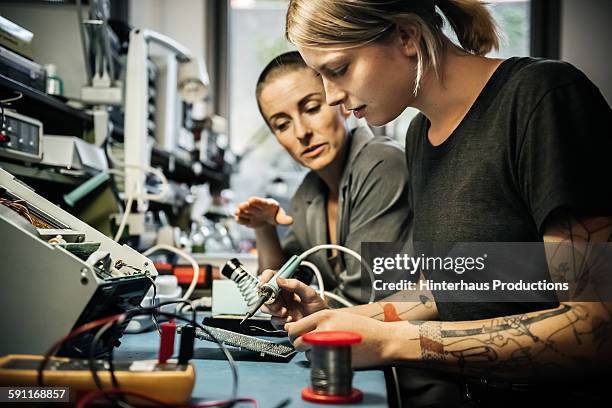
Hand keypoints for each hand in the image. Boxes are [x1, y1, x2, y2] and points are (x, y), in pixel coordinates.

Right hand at [234, 197, 292, 228]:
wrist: (268, 220)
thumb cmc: (275, 215)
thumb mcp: (280, 217)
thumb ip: (284, 219)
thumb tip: (291, 221)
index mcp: (266, 204)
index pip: (260, 202)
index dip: (256, 201)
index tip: (251, 200)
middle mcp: (257, 207)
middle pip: (250, 206)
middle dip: (246, 205)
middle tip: (243, 206)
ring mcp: (251, 213)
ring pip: (244, 211)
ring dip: (240, 211)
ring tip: (237, 212)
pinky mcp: (247, 220)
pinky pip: (242, 219)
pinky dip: (240, 219)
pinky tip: (238, 219)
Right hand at [258, 270, 327, 327]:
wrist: (321, 325)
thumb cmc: (318, 308)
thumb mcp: (310, 293)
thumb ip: (296, 285)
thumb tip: (280, 280)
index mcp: (287, 286)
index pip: (271, 277)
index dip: (265, 278)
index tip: (265, 284)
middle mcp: (282, 296)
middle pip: (265, 293)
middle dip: (269, 299)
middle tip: (278, 303)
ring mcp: (280, 308)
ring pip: (266, 307)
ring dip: (274, 310)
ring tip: (286, 312)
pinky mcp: (280, 320)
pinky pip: (273, 319)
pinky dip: (280, 320)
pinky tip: (290, 319)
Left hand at [285, 309, 418, 367]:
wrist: (382, 340)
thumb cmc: (362, 328)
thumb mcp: (337, 317)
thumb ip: (316, 322)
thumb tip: (292, 329)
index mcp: (323, 316)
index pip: (294, 328)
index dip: (294, 334)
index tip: (299, 336)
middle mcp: (323, 329)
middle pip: (296, 341)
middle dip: (300, 345)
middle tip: (310, 344)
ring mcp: (328, 344)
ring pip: (306, 353)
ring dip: (311, 353)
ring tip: (327, 347)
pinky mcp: (334, 358)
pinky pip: (317, 361)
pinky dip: (321, 360)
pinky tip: (333, 354)